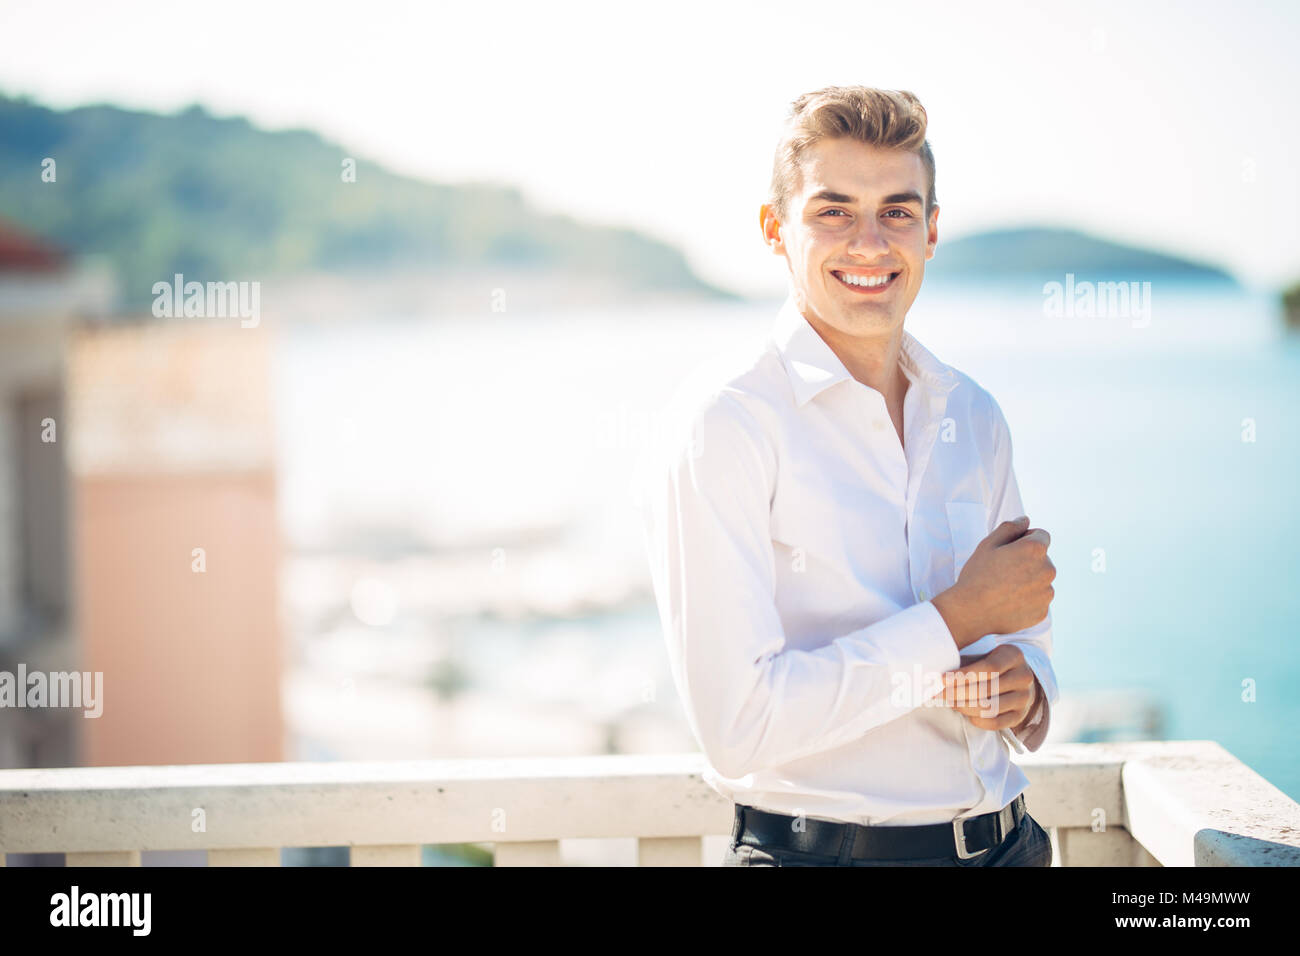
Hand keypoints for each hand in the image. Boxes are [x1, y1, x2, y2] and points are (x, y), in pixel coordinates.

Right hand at [932, 515, 1054, 648]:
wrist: (971, 611)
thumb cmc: (977, 575)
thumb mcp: (988, 544)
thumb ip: (1010, 528)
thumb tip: (1025, 520)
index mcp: (1035, 550)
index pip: (1042, 535)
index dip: (1025, 539)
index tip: (1010, 550)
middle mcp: (1048, 570)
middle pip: (1042, 559)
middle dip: (1028, 561)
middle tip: (1003, 570)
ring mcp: (1046, 593)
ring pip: (1041, 580)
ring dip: (1029, 580)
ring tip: (1004, 588)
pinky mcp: (1042, 611)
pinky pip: (1037, 600)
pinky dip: (1027, 599)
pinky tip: (1008, 601)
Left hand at [938, 643, 1039, 731]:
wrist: (1014, 677)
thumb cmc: (988, 662)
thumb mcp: (980, 654)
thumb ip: (963, 661)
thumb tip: (935, 673)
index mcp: (1014, 655)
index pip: (988, 668)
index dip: (963, 675)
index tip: (942, 680)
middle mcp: (1023, 676)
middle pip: (987, 690)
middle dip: (958, 693)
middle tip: (939, 694)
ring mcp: (1024, 698)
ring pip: (990, 708)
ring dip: (963, 707)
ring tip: (948, 702)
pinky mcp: (1020, 716)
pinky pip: (995, 723)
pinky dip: (975, 720)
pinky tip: (963, 711)